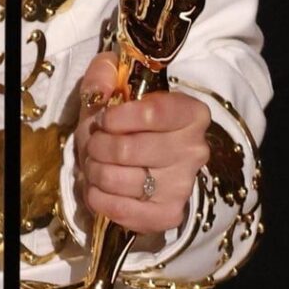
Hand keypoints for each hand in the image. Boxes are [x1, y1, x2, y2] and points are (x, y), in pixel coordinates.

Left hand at [74, 53, 209, 234]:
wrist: (136, 160)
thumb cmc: (124, 119)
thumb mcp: (113, 86)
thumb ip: (104, 74)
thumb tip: (101, 87)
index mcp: (191, 113)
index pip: (153, 114)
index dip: (117, 117)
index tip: (103, 119)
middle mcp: (195, 150)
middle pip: (128, 150)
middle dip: (97, 146)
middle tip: (93, 145)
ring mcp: (184, 186)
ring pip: (120, 180)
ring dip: (94, 171)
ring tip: (94, 164)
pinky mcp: (169, 215)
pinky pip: (123, 211)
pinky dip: (98, 199)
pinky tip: (97, 188)